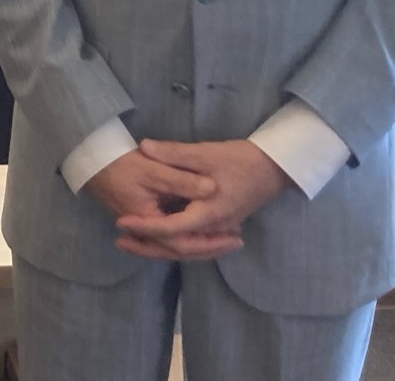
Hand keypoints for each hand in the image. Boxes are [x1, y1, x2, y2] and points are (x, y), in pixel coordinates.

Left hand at [114, 139, 290, 261]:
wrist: (275, 167)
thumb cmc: (241, 160)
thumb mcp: (206, 153)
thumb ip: (174, 153)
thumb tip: (144, 147)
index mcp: (208, 213)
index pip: (171, 228)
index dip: (145, 226)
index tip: (121, 222)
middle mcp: (213, 227)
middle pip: (177, 247)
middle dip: (148, 246)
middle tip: (120, 241)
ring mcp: (219, 229)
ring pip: (186, 247)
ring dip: (160, 246)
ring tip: (133, 241)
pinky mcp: (221, 225)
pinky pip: (195, 240)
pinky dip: (175, 241)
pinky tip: (159, 236)